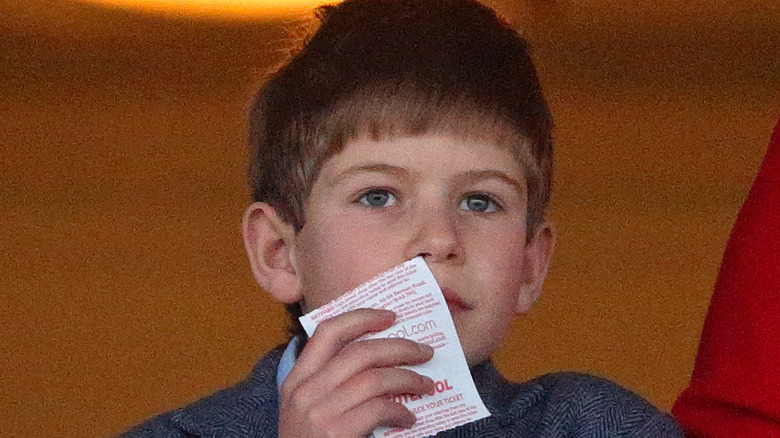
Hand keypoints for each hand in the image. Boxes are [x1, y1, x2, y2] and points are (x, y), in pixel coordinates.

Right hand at [278, 308, 434, 437]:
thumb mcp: (309, 410)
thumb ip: (332, 384)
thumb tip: (382, 359)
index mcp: (295, 380)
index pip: (327, 331)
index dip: (362, 317)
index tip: (390, 316)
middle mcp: (303, 391)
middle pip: (360, 351)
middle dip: (399, 347)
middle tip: (425, 351)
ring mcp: (318, 412)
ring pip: (375, 378)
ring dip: (408, 378)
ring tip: (426, 384)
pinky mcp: (336, 433)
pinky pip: (380, 409)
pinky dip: (401, 410)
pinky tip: (409, 417)